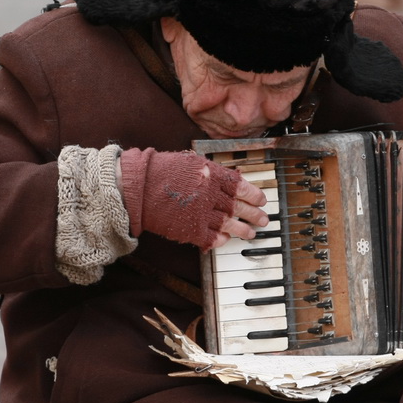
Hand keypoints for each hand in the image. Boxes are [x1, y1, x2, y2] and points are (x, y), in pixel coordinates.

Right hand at [118, 148, 267, 250]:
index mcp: (211, 175)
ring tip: (251, 233)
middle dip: (254, 214)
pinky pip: (213, 238)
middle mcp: (209, 194)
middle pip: (239, 206)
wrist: (138, 188)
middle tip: (264, 219)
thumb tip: (230, 181)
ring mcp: (200, 214)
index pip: (240, 186)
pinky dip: (222, 239)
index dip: (254, 194)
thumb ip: (212, 173)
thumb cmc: (161, 172)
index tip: (262, 199)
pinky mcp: (190, 230)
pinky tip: (227, 239)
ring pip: (230, 224)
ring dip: (243, 229)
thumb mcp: (190, 163)